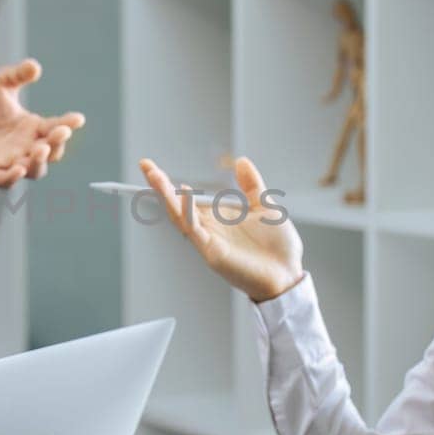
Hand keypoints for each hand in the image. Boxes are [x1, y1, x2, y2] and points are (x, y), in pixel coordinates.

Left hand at [0, 59, 84, 187]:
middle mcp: (26, 147)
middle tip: (59, 133)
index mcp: (33, 127)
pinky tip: (18, 169)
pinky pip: (6, 180)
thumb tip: (34, 66)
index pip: (56, 127)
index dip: (68, 124)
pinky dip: (13, 177)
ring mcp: (10, 162)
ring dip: (39, 162)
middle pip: (50, 152)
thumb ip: (16, 75)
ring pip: (34, 169)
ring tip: (40, 150)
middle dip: (57, 144)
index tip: (78, 119)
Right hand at [139, 155, 303, 302]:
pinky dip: (188, 213)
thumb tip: (240, 161)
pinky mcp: (212, 253)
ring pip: (180, 216)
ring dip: (166, 196)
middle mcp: (209, 229)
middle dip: (160, 186)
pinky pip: (195, 231)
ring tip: (154, 176)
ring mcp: (208, 241)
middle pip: (177, 205)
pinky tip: (183, 196)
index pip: (189, 198)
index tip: (155, 167)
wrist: (288, 273)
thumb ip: (251, 185)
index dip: (172, 184)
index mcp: (218, 218)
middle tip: (145, 165)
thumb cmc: (277, 247)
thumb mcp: (265, 206)